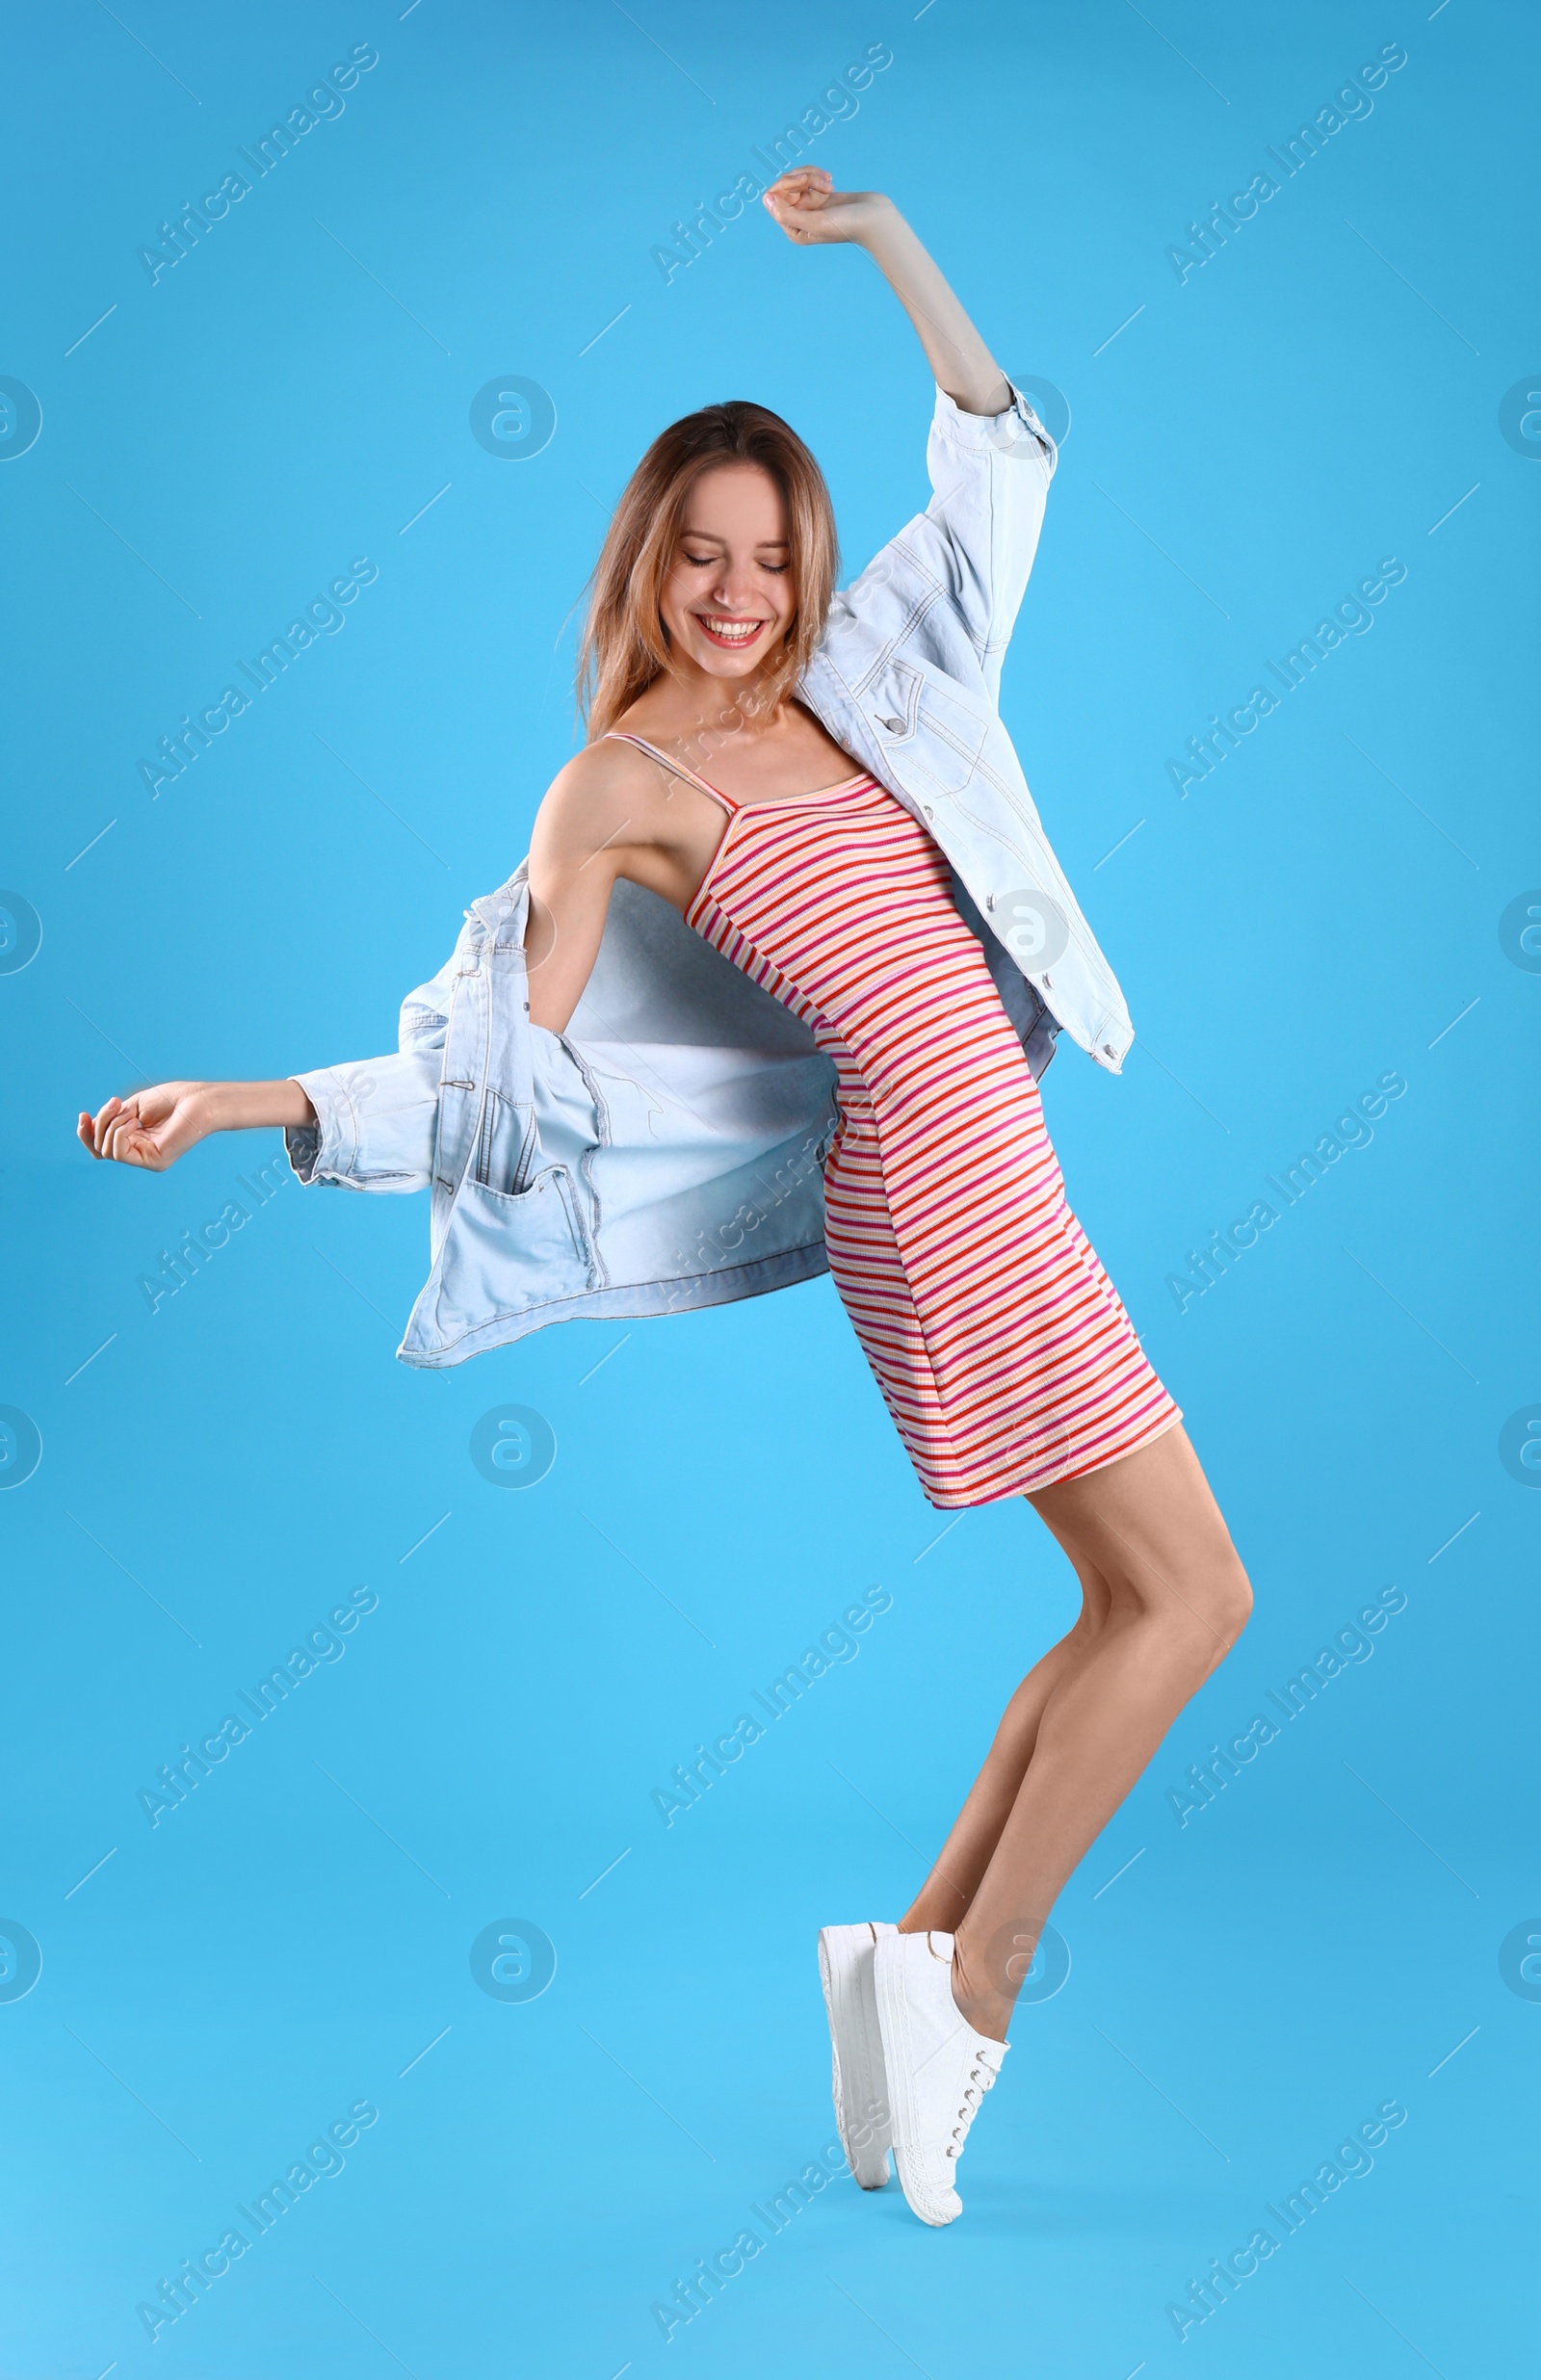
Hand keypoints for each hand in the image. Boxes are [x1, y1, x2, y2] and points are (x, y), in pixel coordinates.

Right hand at [77, 1082, 213, 1170]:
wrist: (197, 1100)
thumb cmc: (171, 1099)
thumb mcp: (130, 1106)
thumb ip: (110, 1119)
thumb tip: (88, 1126)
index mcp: (133, 1139)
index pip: (100, 1145)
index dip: (86, 1133)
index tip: (82, 1114)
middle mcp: (139, 1152)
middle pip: (99, 1150)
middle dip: (99, 1124)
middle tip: (114, 1104)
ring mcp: (146, 1159)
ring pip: (106, 1151)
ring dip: (111, 1126)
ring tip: (130, 1113)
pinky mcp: (154, 1162)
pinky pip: (120, 1154)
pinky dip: (119, 1134)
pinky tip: (133, 1122)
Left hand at [762, 168, 892, 247]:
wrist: (873, 216)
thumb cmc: (847, 224)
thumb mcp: (816, 222)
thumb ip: (788, 214)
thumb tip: (766, 199)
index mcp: (793, 230)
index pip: (773, 199)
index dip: (786, 184)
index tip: (805, 182)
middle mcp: (796, 219)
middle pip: (783, 186)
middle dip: (803, 178)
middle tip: (824, 182)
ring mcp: (806, 206)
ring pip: (795, 178)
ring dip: (813, 176)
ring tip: (830, 185)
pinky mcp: (816, 195)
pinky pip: (806, 177)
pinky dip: (817, 175)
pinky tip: (831, 181)